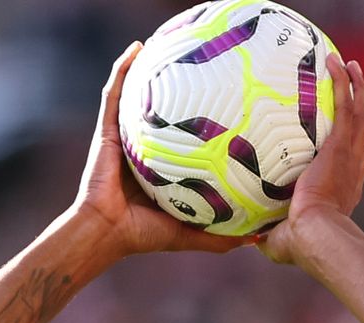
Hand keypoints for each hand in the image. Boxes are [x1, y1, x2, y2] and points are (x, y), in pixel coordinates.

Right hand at [68, 43, 255, 258]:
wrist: (107, 232)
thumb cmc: (143, 234)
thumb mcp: (191, 232)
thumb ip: (220, 236)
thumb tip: (257, 240)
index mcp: (164, 165)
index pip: (187, 135)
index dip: (206, 116)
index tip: (231, 100)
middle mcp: (145, 146)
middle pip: (166, 108)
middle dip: (181, 83)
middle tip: (206, 62)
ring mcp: (125, 136)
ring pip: (139, 94)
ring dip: (149, 65)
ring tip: (167, 40)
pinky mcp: (108, 130)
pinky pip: (114, 94)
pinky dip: (122, 69)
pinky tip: (136, 48)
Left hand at [257, 54, 363, 265]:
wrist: (317, 233)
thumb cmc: (301, 244)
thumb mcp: (282, 239)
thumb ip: (268, 234)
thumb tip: (248, 238)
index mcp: (344, 189)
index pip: (352, 162)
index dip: (350, 147)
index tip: (343, 137)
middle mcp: (353, 168)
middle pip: (361, 130)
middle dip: (359, 107)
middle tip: (353, 87)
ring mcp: (350, 154)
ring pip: (359, 112)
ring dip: (356, 86)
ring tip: (347, 65)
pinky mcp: (341, 143)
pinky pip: (346, 104)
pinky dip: (344, 82)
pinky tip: (334, 62)